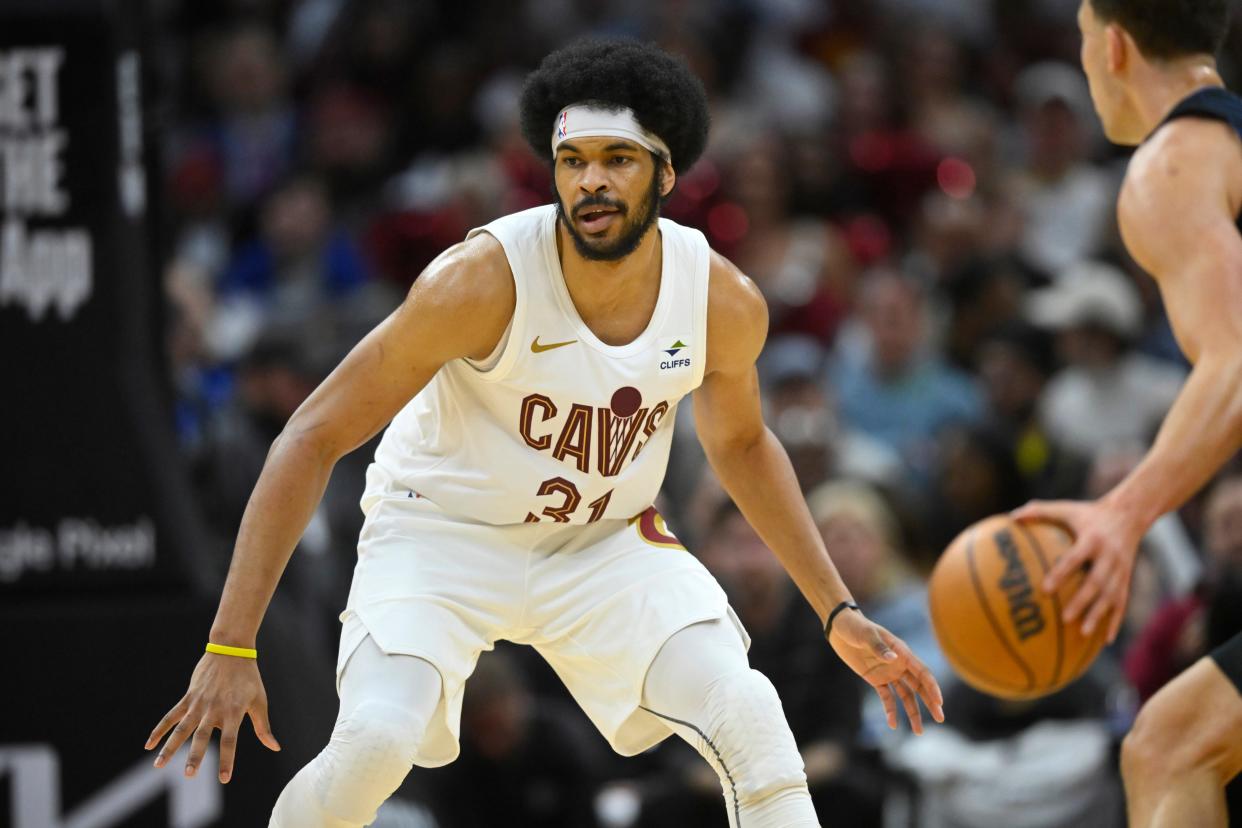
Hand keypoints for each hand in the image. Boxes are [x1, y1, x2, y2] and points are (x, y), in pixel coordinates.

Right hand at [145, 652, 280, 782]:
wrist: (231, 650)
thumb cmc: (249, 678)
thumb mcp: (259, 701)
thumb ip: (263, 727)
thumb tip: (275, 748)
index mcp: (233, 712)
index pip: (230, 741)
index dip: (227, 760)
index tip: (224, 778)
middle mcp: (214, 709)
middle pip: (202, 736)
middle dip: (195, 756)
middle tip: (189, 775)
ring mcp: (198, 703)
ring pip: (181, 729)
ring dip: (170, 747)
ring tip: (159, 766)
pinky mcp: (188, 697)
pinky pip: (171, 715)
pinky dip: (159, 730)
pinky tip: (149, 745)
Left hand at [827, 609, 943, 733]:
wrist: (840, 628)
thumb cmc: (855, 626)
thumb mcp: (866, 634)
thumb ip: (878, 646)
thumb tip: (893, 658)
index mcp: (902, 651)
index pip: (922, 672)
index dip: (931, 686)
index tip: (939, 702)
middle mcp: (899, 664)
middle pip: (919, 686)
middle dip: (930, 702)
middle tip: (940, 718)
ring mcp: (888, 673)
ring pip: (906, 695)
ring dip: (913, 712)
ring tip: (918, 732)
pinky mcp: (876, 679)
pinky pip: (887, 697)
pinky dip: (890, 710)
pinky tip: (893, 724)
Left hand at [1012, 498, 1144, 642]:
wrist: (1130, 514)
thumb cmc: (1088, 513)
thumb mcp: (1066, 508)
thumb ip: (1039, 511)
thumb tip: (1011, 517)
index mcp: (1092, 539)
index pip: (1075, 559)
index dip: (1061, 574)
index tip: (1045, 589)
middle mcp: (1110, 556)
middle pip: (1097, 582)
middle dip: (1082, 601)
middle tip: (1064, 619)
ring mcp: (1121, 570)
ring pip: (1112, 596)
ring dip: (1098, 615)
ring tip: (1083, 633)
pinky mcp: (1128, 579)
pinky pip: (1123, 603)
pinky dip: (1115, 621)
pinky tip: (1106, 640)